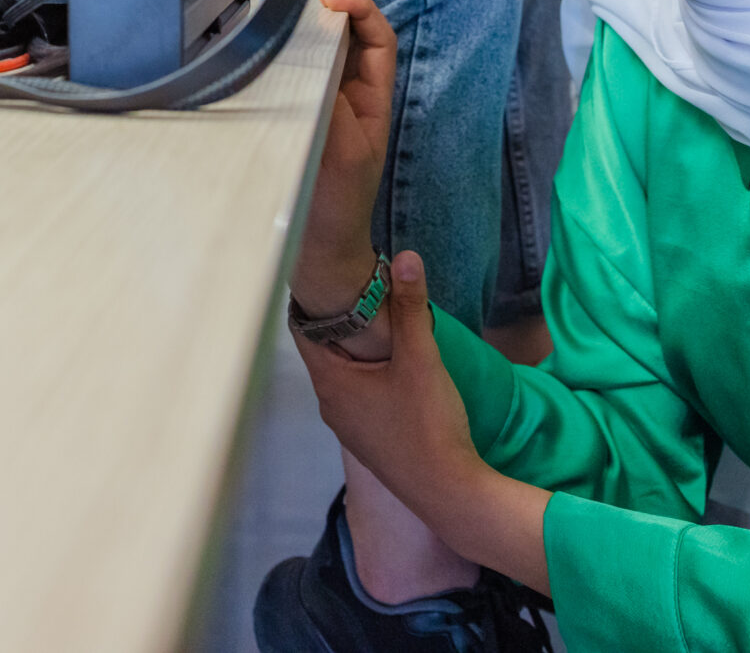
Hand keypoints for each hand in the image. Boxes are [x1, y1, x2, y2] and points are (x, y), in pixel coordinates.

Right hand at [294, 0, 396, 330]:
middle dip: (331, 7)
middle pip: (346, 34)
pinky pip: (291, 74)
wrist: (317, 249)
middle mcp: (348, 93)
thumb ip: (335, 103)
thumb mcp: (344, 151)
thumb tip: (318, 57)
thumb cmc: (339, 204)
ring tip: (280, 13)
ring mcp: (320, 104)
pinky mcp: (292, 115)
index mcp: (372, 96)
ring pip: (317, 50)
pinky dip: (281, 54)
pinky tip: (262, 47)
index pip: (376, 37)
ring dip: (303, 28)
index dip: (361, 9)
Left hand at [295, 251, 495, 523]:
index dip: (313, 294)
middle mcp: (329, 403)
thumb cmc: (428, 427)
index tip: (330, 267)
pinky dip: (367, 368)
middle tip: (359, 280)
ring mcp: (347, 423)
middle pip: (322, 345)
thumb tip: (405, 256)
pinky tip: (392, 358)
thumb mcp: (421, 360)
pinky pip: (357, 390)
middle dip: (339, 314)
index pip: (301, 325)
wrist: (448, 493)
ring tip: (378, 313)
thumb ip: (410, 307)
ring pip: (342, 369)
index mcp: (330, 382)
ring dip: (355, 343)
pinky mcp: (367, 435)